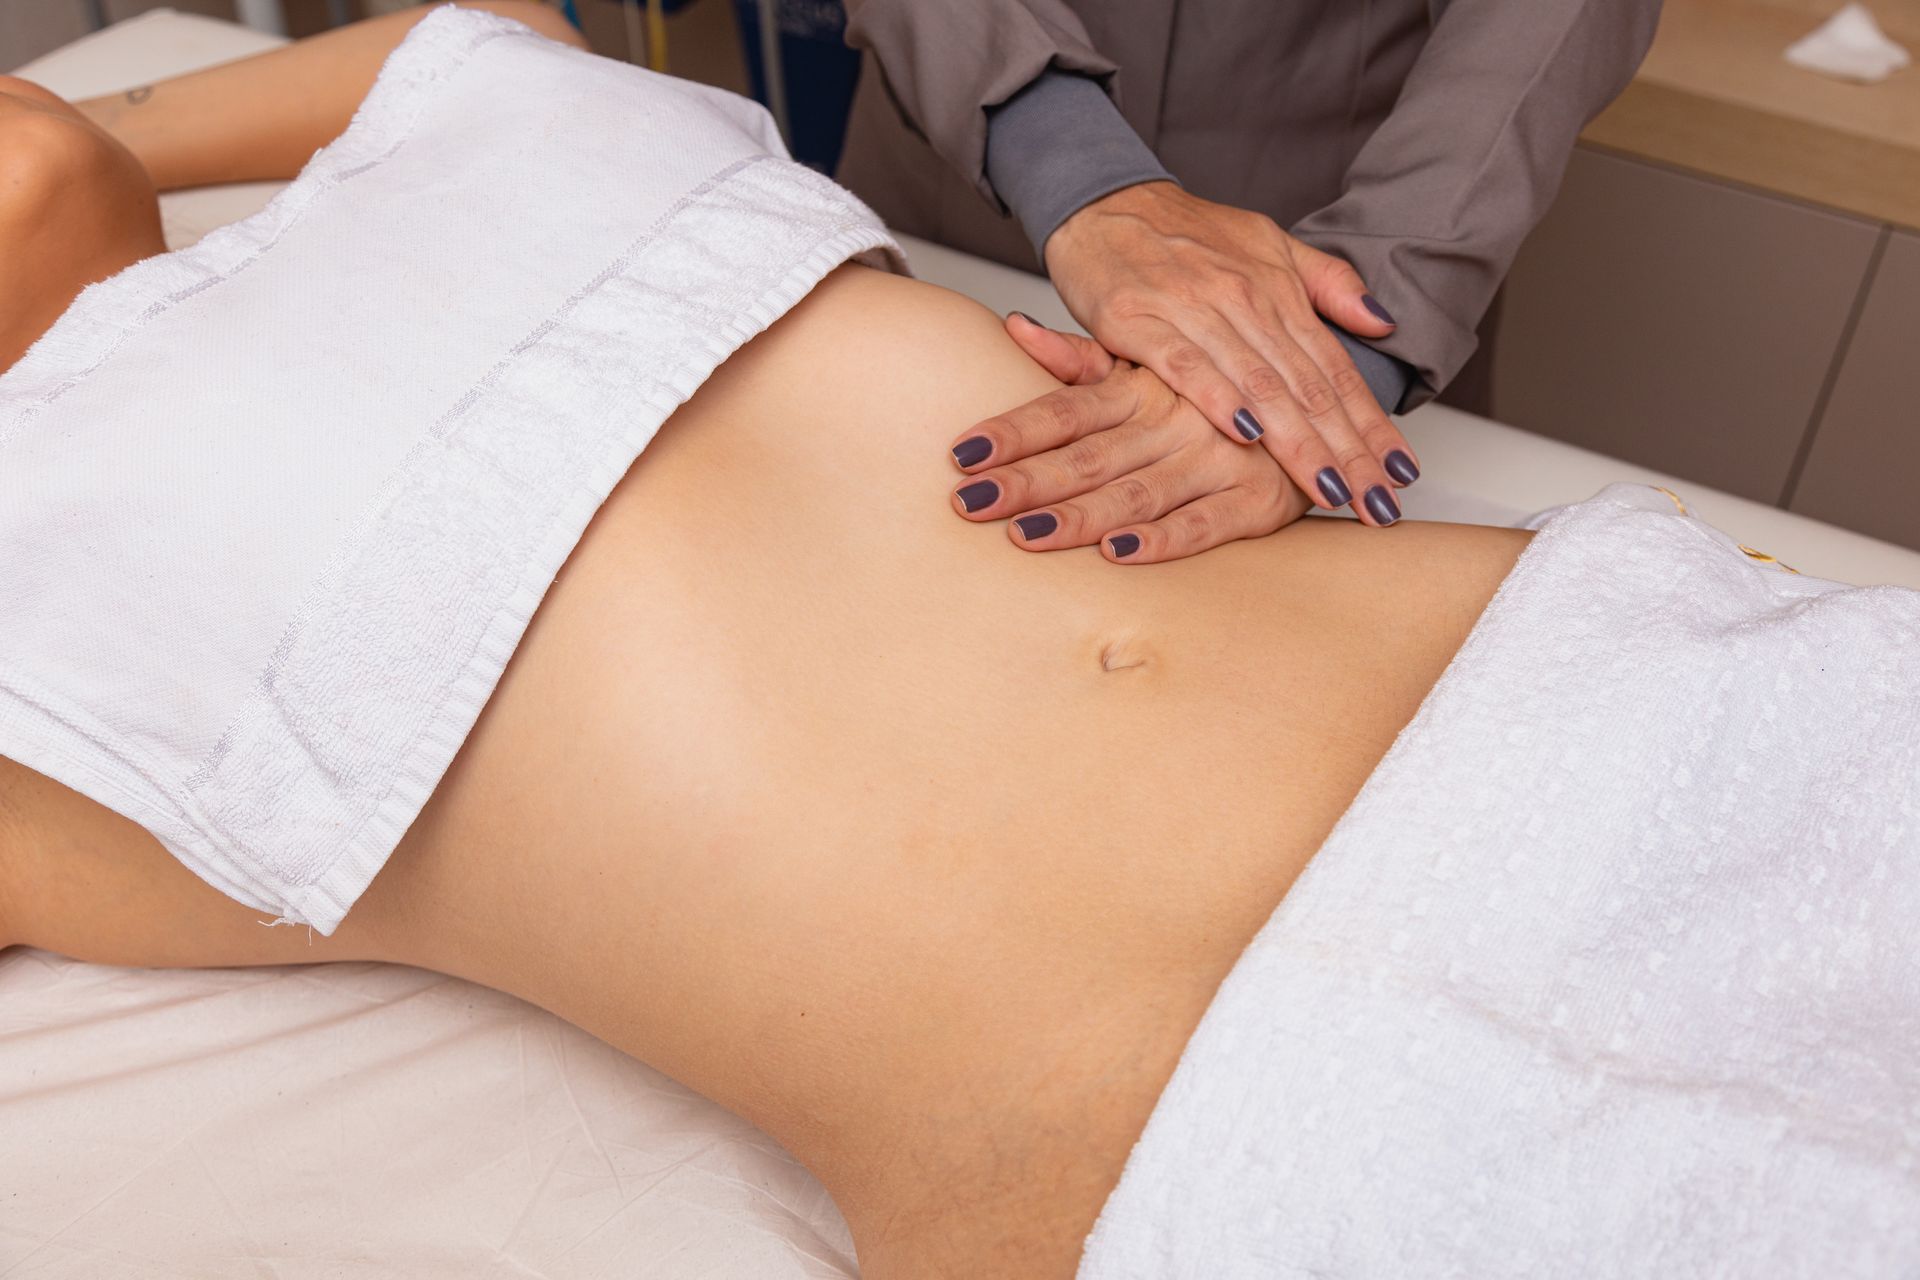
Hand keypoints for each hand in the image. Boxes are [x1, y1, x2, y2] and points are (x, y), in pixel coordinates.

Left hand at [948, 314, 1311, 563]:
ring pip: (1136, 492)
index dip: (1012, 431)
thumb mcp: (1147, 357)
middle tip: (968, 502)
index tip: (961, 454)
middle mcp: (1175, 420)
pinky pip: (1203, 524)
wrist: (1325, 401)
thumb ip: (1080, 356)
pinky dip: (1161, 539)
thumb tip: (1015, 328)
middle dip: (1025, 480)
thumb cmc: (1215, 390)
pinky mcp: (1257, 500)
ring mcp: (1217, 460)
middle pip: (1087, 455)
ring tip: (1024, 534)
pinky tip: (1117, 553)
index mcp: (1143, 385)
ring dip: (1079, 517)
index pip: (1064, 409)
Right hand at [1044, 180, 1418, 527]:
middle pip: (1307, 389)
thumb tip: (1383, 322)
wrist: (1104, 202)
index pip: (1337, 371)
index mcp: (1280, 292)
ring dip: (1296, 442)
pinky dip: (1215, 399)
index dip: (1372, 426)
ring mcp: (1192, 310)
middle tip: (1377, 503)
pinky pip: (1183, 365)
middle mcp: (1245, 301)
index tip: (1401, 476)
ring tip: (1331, 488)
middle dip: (1347, 451)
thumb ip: (1328, 284)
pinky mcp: (1137, 319)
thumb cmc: (1186, 235)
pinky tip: (1245, 436)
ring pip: (1257, 386)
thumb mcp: (1269, 244)